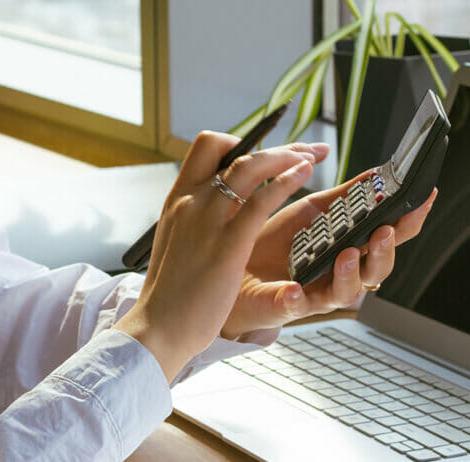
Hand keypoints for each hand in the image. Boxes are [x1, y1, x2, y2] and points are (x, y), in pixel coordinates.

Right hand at [114, 132, 325, 382]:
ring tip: (311, 157)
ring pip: (250, 167)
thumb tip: (213, 208)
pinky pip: (262, 199)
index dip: (239, 143)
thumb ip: (193, 219)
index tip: (264, 153)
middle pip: (232, 151)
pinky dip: (287, 181)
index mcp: (177, 199)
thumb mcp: (176, 242)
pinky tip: (305, 176)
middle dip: (275, 145)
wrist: (158, 326)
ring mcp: (207, 219)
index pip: (205, 148)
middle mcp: (190, 201)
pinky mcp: (228, 244)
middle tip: (303, 149)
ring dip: (287, 155)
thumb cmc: (170, 292)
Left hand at [220, 168, 436, 337]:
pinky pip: (295, 306)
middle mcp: (344, 273)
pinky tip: (295, 289)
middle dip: (384, 250)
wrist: (239, 267)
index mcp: (355, 247)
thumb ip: (347, 196)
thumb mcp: (316, 211)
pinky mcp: (288, 305)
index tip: (424, 196)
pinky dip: (297, 299)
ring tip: (347, 254)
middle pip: (378, 268)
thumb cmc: (283, 242)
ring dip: (351, 274)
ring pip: (348, 291)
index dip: (411, 219)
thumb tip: (378, 173)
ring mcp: (319, 292)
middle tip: (384, 230)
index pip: (393, 235)